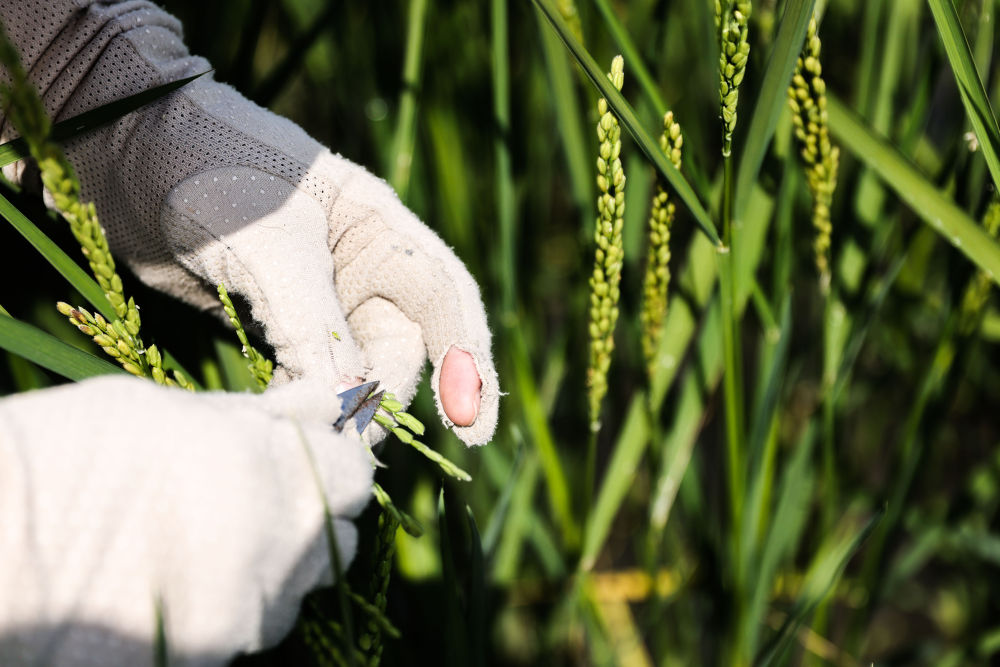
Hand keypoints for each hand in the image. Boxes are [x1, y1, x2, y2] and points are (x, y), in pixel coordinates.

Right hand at [0, 375, 371, 664]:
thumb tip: (323, 403)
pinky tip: (188, 579)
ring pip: (301, 587)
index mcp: (273, 468)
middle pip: (338, 537)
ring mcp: (250, 609)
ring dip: (281, 563)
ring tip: (214, 539)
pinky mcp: (218, 653)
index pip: (353, 474)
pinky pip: (256, 626)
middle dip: (312, 515)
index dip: (334, 462)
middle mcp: (280, 545)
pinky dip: (240, 602)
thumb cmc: (69, 454)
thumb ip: (256, 415)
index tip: (312, 455)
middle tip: (261, 497)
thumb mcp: (165, 411)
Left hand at [1, 2, 497, 443]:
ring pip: (352, 370)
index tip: (474, 430)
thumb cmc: (209, 168)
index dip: (469, 364)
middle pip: (398, 349)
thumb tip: (352, 407)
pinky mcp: (276, 322)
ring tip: (317, 449)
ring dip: (341, 411)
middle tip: (348, 446)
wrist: (126, 147)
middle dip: (382, 400)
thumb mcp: (273, 246)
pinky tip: (285, 428)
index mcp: (380, 230)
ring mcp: (319, 297)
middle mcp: (361, 268)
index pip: (445, 300)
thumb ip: (316, 325)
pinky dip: (301, 405)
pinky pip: (306, 375)